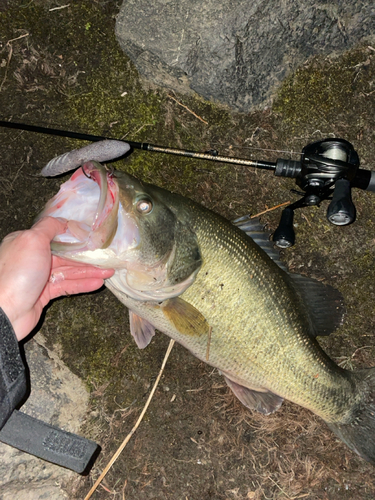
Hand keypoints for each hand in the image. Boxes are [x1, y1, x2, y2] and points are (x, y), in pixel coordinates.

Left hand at [0, 217, 113, 340]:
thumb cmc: (17, 273)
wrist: (4, 311)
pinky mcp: (43, 295)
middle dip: (87, 257)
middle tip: (106, 258)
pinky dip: (82, 284)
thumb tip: (63, 221)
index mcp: (26, 242)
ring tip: (108, 272)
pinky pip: (66, 286)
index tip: (92, 237)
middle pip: (65, 255)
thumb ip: (49, 227)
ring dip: (89, 272)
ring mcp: (37, 278)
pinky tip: (97, 283)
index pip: (55, 236)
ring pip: (68, 272)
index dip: (74, 236)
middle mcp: (32, 258)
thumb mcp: (32, 240)